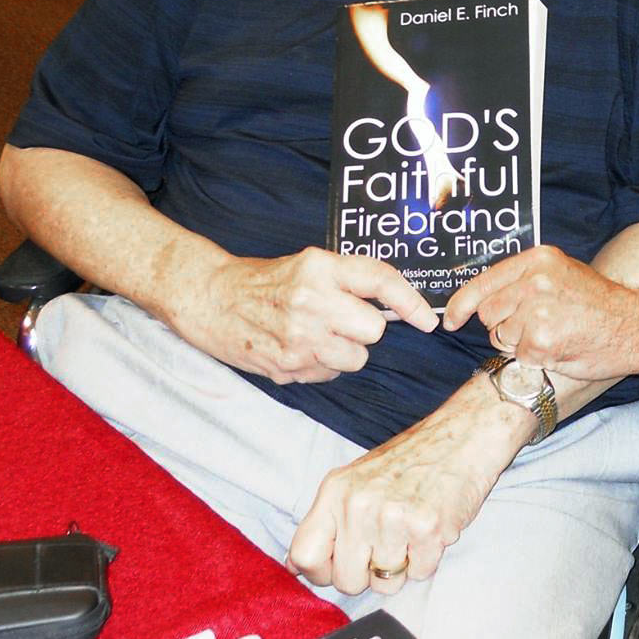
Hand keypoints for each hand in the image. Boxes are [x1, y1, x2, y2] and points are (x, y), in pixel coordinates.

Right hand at [168, 246, 437, 383]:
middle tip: (342, 320)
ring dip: (345, 350)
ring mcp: (299, 338)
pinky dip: (321, 365)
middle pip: (374, 329)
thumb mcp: (307, 265)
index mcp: (320, 268)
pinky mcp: (287, 367)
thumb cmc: (264, 281)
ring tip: (318, 335)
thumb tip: (396, 306)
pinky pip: (329, 374)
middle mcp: (312, 301)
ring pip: (356, 358)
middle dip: (365, 328)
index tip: (427, 320)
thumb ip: (347, 281)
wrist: (211, 299)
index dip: (411, 301)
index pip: (380, 281)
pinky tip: (299, 348)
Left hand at [288, 382, 528, 595]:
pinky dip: (428, 559)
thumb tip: (294, 566)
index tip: (339, 565)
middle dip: (367, 575)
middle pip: (346, 581)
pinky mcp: (428, 529)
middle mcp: (359, 505)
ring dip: (401, 567)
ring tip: (411, 532)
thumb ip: (327, 521)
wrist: (464, 434)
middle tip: (385, 546)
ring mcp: (393, 518)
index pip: (304, 555)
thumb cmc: (410, 461)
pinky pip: (420, 574)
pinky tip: (431, 529)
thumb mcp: (356, 480)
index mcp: (335, 491)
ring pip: (385, 584)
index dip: (321, 572)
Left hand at [444, 245, 638, 383]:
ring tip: (555, 334)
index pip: (483, 282)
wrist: (636, 325)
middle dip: (505, 326)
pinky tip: (560, 347)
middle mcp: (534, 279)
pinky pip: (520, 356)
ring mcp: (537, 308)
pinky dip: (536, 359)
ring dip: (521, 344)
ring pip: (501, 336)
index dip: (461, 304)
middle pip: (488, 313)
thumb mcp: (561, 274)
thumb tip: (482, 298)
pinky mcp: (542, 338)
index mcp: (538, 259)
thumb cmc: (599, 305)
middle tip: (540, 326)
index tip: (451, 320)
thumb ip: (524, 280)